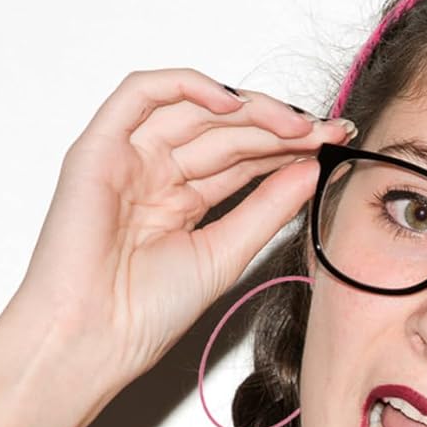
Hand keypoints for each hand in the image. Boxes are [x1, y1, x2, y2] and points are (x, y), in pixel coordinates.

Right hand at [10, 68, 353, 392]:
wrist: (93, 339)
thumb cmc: (143, 313)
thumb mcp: (226, 253)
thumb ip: (268, 208)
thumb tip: (311, 169)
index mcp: (180, 201)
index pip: (242, 158)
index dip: (288, 147)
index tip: (333, 145)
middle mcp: (153, 174)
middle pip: (223, 130)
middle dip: (278, 127)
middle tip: (324, 132)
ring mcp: (125, 158)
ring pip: (193, 109)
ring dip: (247, 110)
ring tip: (294, 125)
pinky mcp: (97, 147)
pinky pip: (140, 94)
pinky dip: (187, 87)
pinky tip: (233, 103)